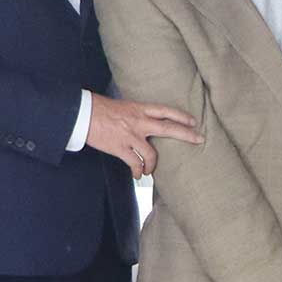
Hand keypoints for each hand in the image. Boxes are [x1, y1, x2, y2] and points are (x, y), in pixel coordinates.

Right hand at [85, 95, 202, 177]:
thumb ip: (137, 114)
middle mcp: (138, 122)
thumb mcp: (124, 106)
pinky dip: (138, 171)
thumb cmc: (101, 109)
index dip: (181, 116)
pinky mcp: (120, 148)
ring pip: (152, 154)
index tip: (194, 121)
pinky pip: (135, 163)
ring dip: (153, 165)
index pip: (166, 111)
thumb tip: (147, 122)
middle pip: (168, 128)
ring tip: (150, 170)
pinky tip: (137, 175)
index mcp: (139, 109)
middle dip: (186, 134)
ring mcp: (130, 136)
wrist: (82, 114)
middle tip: (199, 139)